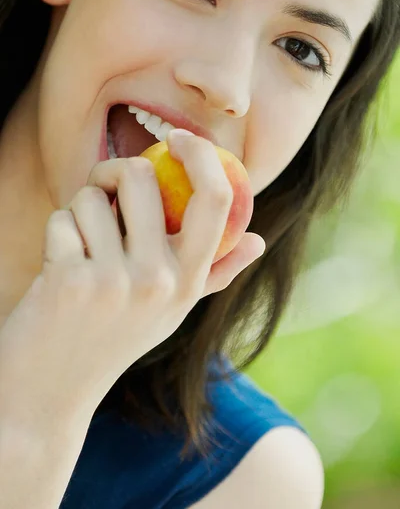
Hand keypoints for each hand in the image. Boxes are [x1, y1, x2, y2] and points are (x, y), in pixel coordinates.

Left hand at [0, 132, 264, 421]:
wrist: (51, 392)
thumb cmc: (114, 338)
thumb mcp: (172, 310)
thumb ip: (215, 273)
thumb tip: (259, 241)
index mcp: (189, 281)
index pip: (217, 200)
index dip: (202, 155)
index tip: (179, 139)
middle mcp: (160, 280)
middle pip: (142, 176)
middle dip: (113, 173)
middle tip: (102, 193)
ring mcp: (116, 281)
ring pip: (92, 195)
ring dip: (79, 212)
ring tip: (80, 249)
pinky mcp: (71, 280)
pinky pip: (61, 219)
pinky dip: (56, 234)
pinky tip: (58, 271)